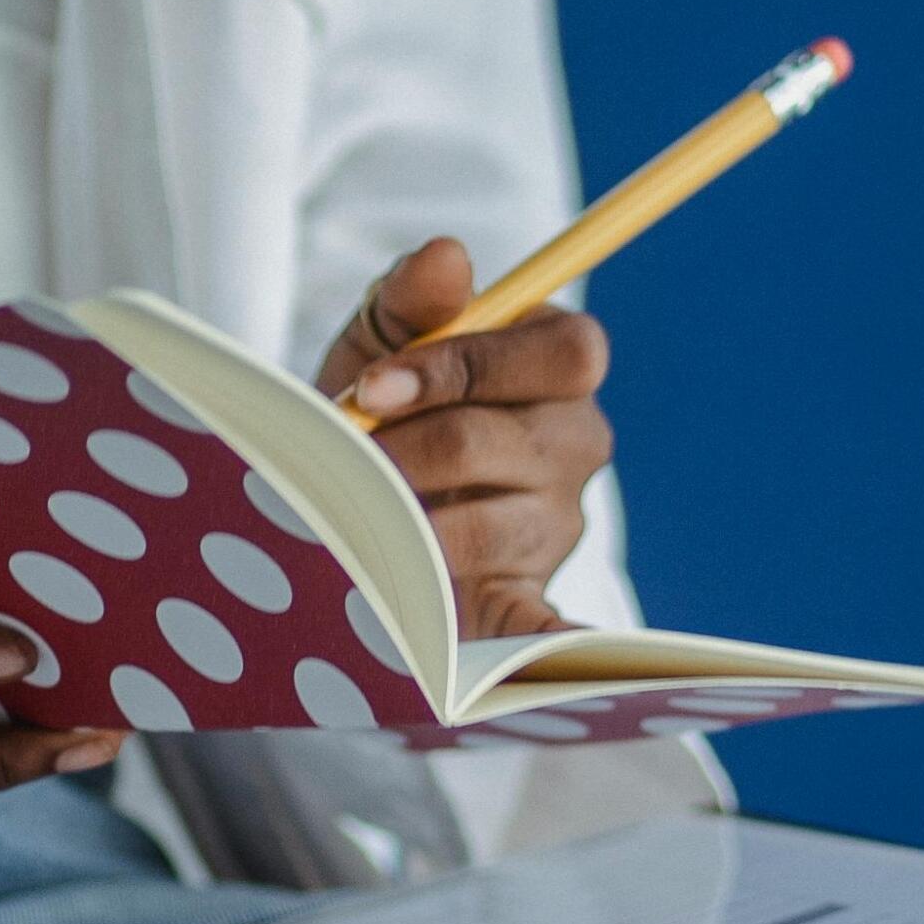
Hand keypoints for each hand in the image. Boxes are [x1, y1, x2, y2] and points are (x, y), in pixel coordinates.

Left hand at [316, 238, 612, 639]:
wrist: (353, 489)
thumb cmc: (382, 406)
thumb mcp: (383, 340)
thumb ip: (413, 298)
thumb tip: (447, 256)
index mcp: (559, 365)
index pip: (559, 354)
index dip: (465, 367)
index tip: (372, 391)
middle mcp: (574, 444)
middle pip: (512, 442)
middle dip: (417, 449)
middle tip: (349, 461)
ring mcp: (554, 524)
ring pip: (491, 526)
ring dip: (407, 526)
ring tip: (349, 519)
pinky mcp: (522, 593)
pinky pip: (538, 626)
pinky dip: (531, 646)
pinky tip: (487, 667)